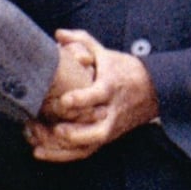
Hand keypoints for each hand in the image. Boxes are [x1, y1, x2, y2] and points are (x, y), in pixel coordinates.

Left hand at [25, 29, 159, 162]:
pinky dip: (63, 155)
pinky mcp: (105, 138)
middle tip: (53, 129)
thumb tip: (58, 34)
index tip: (64, 101)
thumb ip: (81, 41)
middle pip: (97, 130)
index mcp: (111, 86)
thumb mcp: (104, 52)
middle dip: (74, 133)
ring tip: (39, 143)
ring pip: (90, 145)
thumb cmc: (123, 69)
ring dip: (63, 148)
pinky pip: (85, 151)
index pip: (99, 95)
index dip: (82, 99)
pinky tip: (41, 151)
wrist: (152, 90)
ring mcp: (109, 127)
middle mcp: (111, 111)